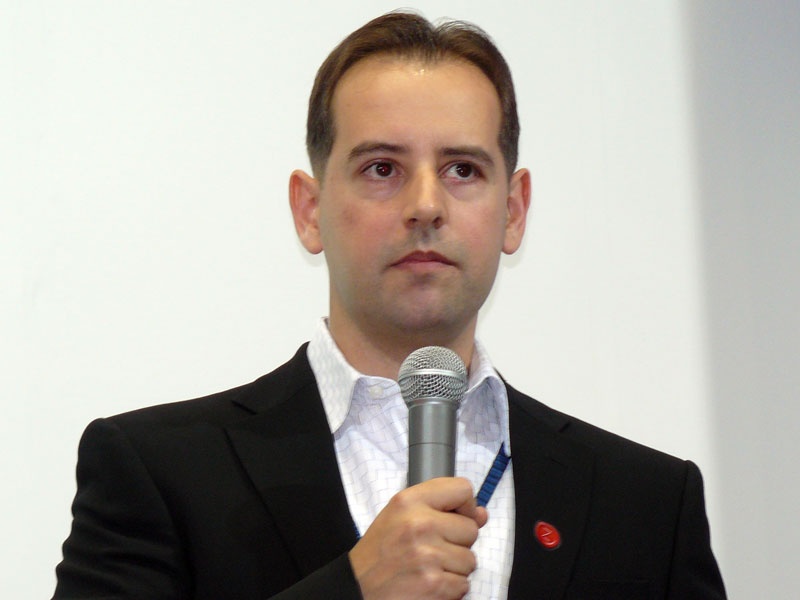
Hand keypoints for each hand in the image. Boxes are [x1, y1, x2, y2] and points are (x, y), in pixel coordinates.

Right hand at [348, 477, 487, 599]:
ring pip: (470, 560)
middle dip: (457, 542)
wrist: (357, 586)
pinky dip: (450, 588)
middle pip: (470, 528)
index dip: (465, 505)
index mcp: (409, 501)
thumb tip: (481, 514)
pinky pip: (464, 584)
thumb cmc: (380, 551)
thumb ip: (440, 508)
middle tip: (430, 548)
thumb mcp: (400, 515)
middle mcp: (419, 524)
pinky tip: (428, 582)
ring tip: (427, 566)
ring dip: (453, 568)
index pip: (462, 489)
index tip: (456, 516)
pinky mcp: (434, 585)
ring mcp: (428, 556)